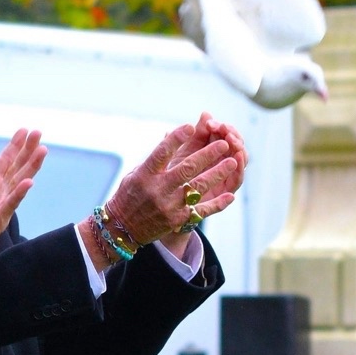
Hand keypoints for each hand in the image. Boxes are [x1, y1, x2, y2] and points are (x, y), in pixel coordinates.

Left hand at [0, 129, 46, 283]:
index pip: (5, 163)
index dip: (14, 147)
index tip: (24, 131)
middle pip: (16, 169)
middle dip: (27, 151)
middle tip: (38, 132)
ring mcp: (1, 207)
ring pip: (18, 183)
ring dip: (30, 167)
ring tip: (41, 150)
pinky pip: (10, 205)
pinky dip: (19, 194)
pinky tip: (29, 182)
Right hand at [103, 115, 242, 252]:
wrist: (122, 228)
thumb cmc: (130, 195)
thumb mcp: (135, 174)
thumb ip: (155, 158)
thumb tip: (172, 134)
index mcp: (144, 175)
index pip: (161, 153)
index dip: (176, 139)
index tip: (190, 126)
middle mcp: (157, 189)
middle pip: (186, 169)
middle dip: (207, 155)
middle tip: (223, 143)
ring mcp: (168, 206)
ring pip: (198, 187)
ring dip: (217, 174)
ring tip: (232, 162)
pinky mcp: (177, 220)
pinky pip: (201, 211)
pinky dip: (217, 204)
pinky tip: (229, 196)